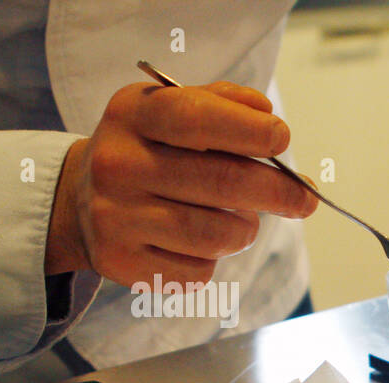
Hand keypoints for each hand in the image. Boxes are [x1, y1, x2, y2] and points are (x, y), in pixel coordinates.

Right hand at [45, 81, 317, 284]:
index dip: (249, 131)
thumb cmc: (150, 150)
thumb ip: (223, 104)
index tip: (282, 140)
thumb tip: (267, 117)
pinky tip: (199, 243)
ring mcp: (116, 217)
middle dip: (279, 192)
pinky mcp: (124, 263)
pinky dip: (215, 260)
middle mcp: (118, 164)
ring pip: (218, 235)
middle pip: (222, 183)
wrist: (82, 199)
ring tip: (237, 219)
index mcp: (133, 114)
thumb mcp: (171, 109)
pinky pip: (200, 271)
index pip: (195, 118)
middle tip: (306, 199)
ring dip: (244, 230)